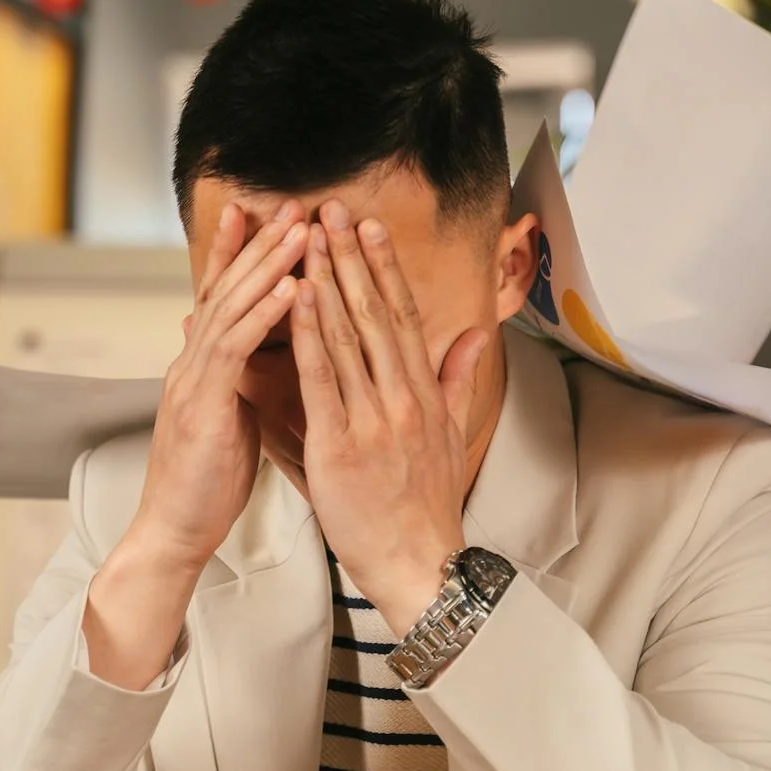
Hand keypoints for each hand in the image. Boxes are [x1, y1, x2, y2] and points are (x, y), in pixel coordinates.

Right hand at [83, 201, 304, 690]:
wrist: (172, 531)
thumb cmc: (207, 485)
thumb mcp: (230, 421)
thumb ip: (241, 384)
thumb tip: (263, 362)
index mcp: (201, 367)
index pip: (223, 297)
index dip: (240, 253)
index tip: (265, 214)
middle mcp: (191, 362)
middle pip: (226, 287)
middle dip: (257, 241)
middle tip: (289, 201)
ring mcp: (193, 379)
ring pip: (231, 306)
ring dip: (267, 263)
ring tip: (301, 228)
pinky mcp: (202, 404)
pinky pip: (236, 348)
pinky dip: (264, 314)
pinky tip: (293, 288)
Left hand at [289, 202, 484, 631]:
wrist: (419, 561)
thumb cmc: (428, 505)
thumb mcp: (453, 436)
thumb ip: (458, 381)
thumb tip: (473, 337)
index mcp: (424, 394)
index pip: (402, 316)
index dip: (385, 268)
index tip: (369, 227)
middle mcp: (403, 398)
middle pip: (376, 312)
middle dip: (353, 257)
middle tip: (333, 209)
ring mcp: (374, 419)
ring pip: (348, 335)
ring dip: (328, 280)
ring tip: (310, 237)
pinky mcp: (341, 444)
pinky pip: (322, 379)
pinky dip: (309, 334)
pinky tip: (297, 298)